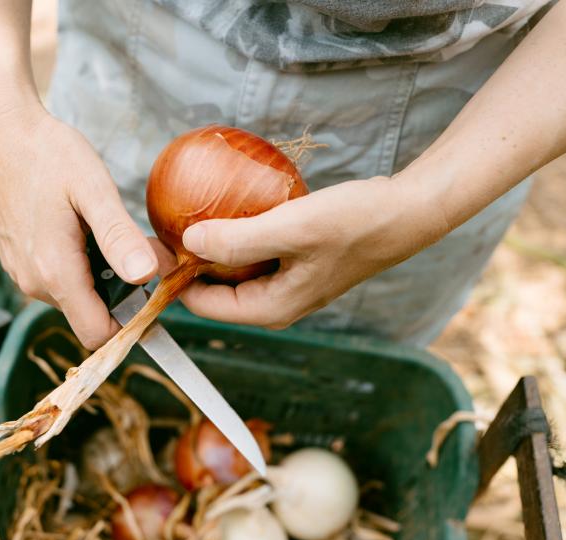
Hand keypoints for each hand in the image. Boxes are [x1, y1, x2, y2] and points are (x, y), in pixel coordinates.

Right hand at [0, 107, 160, 347]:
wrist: (4, 132)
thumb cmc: (50, 155)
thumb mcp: (94, 191)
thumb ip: (118, 236)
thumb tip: (146, 276)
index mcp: (55, 272)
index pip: (97, 333)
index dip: (130, 323)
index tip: (153, 290)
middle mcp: (34, 283)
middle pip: (90, 315)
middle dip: (120, 291)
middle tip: (137, 244)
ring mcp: (22, 275)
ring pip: (76, 298)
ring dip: (101, 276)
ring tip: (106, 229)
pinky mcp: (18, 263)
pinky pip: (59, 281)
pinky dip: (80, 265)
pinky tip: (84, 229)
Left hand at [177, 175, 447, 328]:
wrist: (407, 212)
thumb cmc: (355, 221)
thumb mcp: (291, 227)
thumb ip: (237, 240)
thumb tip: (187, 244)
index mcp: (270, 309)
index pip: (202, 305)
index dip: (175, 276)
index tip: (158, 239)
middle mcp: (276, 303)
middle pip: (214, 290)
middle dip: (190, 260)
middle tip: (171, 219)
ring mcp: (288, 284)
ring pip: (234, 270)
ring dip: (214, 245)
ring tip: (192, 209)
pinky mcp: (297, 262)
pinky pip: (255, 252)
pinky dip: (239, 233)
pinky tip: (230, 203)